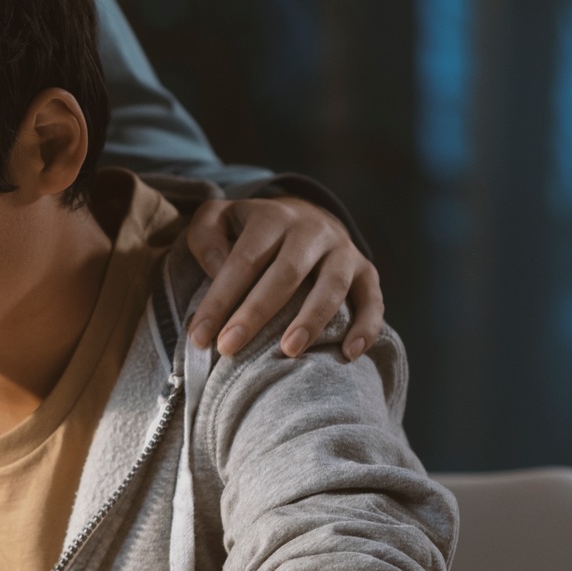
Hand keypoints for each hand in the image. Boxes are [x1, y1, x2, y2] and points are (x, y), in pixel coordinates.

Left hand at [185, 196, 383, 360]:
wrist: (304, 217)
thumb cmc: (249, 231)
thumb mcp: (218, 219)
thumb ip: (205, 237)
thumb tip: (216, 270)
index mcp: (272, 217)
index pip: (243, 260)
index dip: (219, 299)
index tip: (199, 337)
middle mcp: (312, 230)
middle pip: (286, 273)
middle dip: (256, 312)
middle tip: (229, 348)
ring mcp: (343, 250)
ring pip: (332, 285)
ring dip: (311, 320)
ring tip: (288, 352)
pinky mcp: (366, 271)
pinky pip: (372, 299)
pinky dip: (365, 326)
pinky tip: (348, 353)